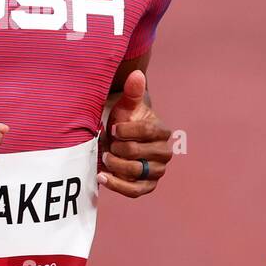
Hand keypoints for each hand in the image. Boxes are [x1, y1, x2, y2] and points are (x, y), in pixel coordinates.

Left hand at [98, 69, 171, 197]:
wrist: (118, 140)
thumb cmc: (123, 121)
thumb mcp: (126, 106)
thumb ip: (132, 91)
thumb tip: (136, 74)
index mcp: (162, 131)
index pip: (148, 131)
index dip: (127, 130)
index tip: (113, 128)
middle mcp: (163, 152)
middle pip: (140, 153)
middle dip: (119, 148)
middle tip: (108, 143)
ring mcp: (156, 171)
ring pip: (137, 172)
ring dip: (116, 166)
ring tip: (104, 157)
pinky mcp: (146, 186)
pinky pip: (135, 190)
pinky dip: (117, 185)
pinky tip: (101, 176)